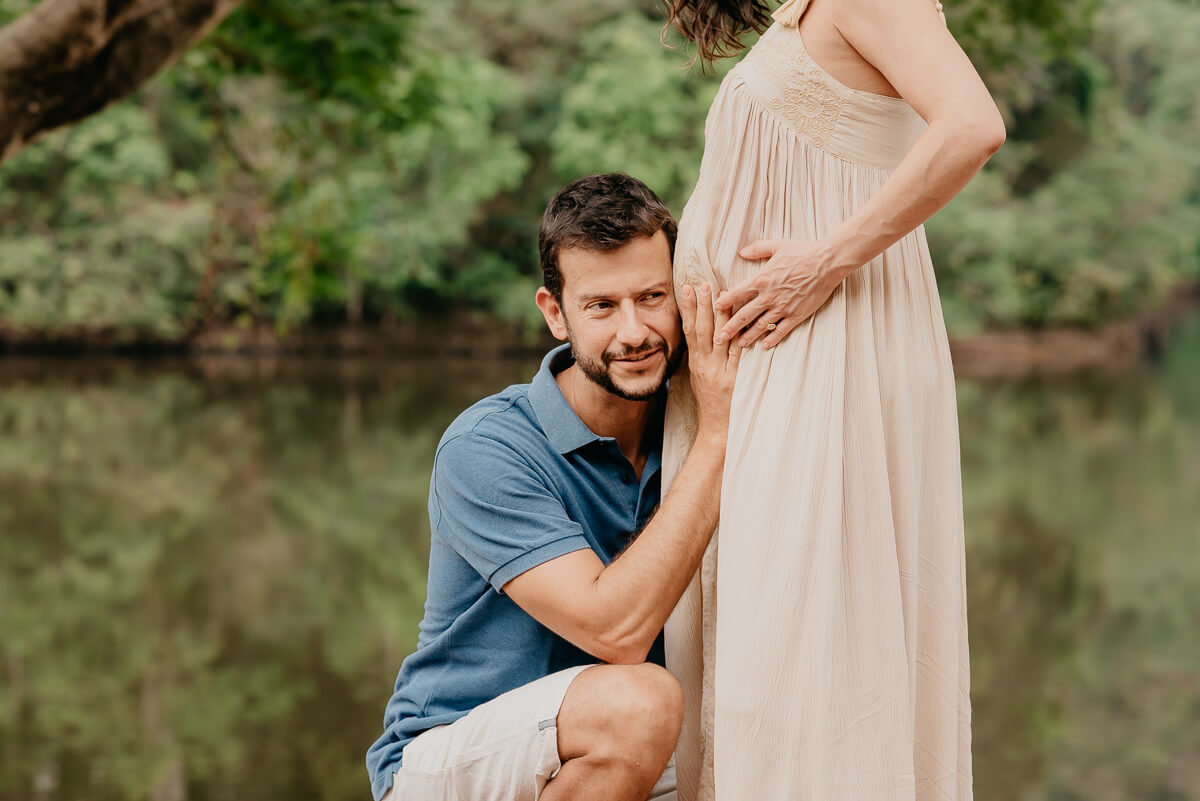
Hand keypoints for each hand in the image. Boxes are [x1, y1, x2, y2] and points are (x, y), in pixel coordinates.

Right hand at [678, 282, 741, 443]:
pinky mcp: (734, 380)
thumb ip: (702, 356)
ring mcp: (720, 372)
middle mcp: (705, 365)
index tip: (688, 288)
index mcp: (696, 363)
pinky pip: (738, 354)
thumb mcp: (699, 378)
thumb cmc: (710, 404)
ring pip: (719, 338)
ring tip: (722, 294)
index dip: (689, 308)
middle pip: (703, 329)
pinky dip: (740, 336)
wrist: (717, 430)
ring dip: (721, 314)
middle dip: (703, 305)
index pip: (690, 330)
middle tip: (703, 283)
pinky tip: (742, 321)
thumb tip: (702, 333)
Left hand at [714, 239, 848, 348]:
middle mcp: (769, 296)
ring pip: (760, 325)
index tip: (716, 308)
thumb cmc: (802, 251)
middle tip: (720, 337)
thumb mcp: (777, 245)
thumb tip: (741, 252)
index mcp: (761, 280)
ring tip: (739, 344)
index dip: (724, 302)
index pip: (737, 294)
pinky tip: (765, 345)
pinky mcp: (796, 315)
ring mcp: (782, 307)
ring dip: (748, 336)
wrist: (827, 262)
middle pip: (744, 315)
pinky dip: (771, 339)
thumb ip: (757, 249)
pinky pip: (781, 330)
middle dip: (730, 327)